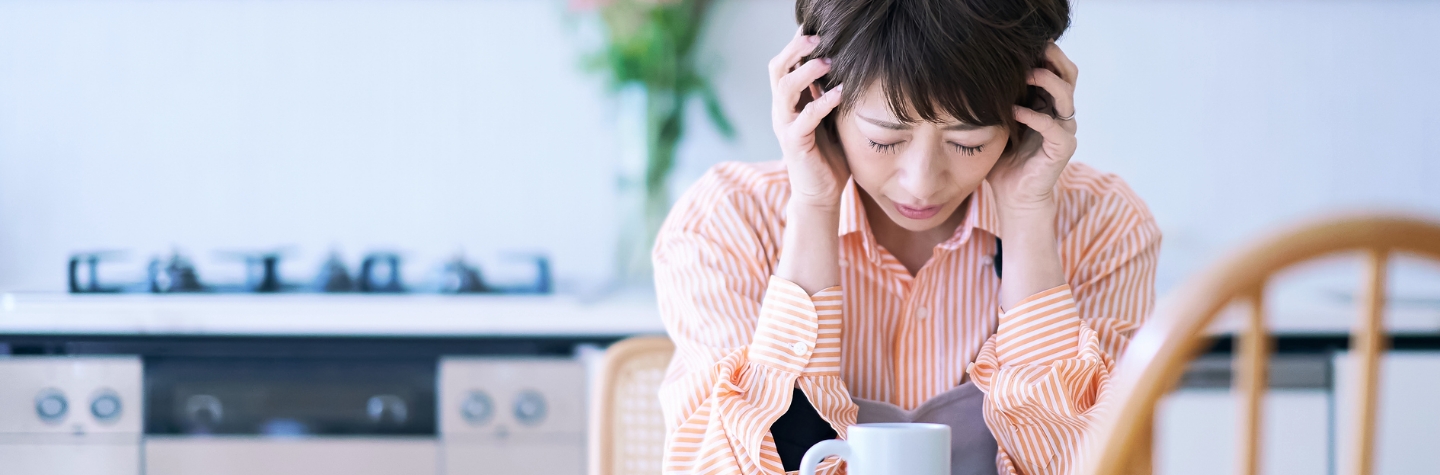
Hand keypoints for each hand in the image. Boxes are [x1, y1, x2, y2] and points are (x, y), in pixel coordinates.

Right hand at [770, 28, 848, 208]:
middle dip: (795, 49)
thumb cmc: (829, 153)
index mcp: (789, 100)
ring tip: (828, 61)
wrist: (821, 192)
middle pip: (777, 68)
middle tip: (817, 37)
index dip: (797, 43)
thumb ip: (829, 91)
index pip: (785, 62)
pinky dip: (823, 103)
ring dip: (806, 71)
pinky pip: (804, 118)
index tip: (816, 26)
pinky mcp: (794, 144)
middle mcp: (782, 109)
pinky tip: (841, 93)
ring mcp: (785, 126)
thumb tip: (847, 62)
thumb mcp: (830, 115)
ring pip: (785, 89)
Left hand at [987, 42, 1078, 213]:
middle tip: (1035, 48)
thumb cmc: (1002, 158)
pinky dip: (1034, 116)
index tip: (1023, 43)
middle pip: (1068, 75)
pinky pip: (1054, 127)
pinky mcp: (1062, 148)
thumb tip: (975, 73)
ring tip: (1027, 74)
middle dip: (1053, 58)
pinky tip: (1015, 111)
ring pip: (1066, 96)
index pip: (1055, 69)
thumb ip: (997, 99)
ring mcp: (1064, 130)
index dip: (1044, 54)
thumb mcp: (998, 121)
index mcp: (1047, 103)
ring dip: (1047, 81)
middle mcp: (1060, 113)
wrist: (1012, 195)